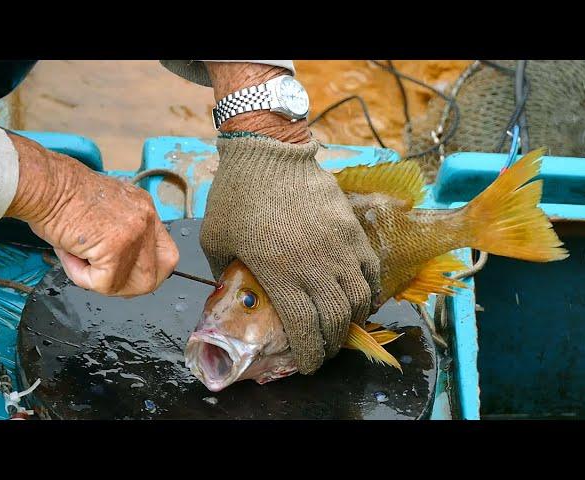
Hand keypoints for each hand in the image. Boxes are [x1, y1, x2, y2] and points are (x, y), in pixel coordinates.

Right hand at [5, 134, 178, 296]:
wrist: (41, 184)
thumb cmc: (58, 197)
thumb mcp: (101, 213)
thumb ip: (118, 236)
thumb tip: (118, 269)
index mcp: (144, 208)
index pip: (166, 253)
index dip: (146, 271)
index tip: (123, 274)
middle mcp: (146, 217)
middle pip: (159, 273)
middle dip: (129, 286)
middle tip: (101, 277)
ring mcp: (135, 231)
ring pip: (135, 284)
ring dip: (102, 281)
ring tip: (78, 258)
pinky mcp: (117, 246)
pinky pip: (105, 283)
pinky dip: (82, 276)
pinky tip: (69, 253)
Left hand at [201, 135, 380, 373]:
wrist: (267, 154)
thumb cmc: (236, 197)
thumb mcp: (215, 240)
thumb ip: (223, 273)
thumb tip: (232, 295)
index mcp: (278, 273)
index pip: (304, 328)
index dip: (308, 354)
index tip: (306, 365)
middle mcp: (314, 266)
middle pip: (334, 320)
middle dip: (330, 345)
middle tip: (323, 352)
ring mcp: (338, 247)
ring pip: (358, 299)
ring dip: (351, 322)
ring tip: (341, 328)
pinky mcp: (351, 230)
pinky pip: (370, 270)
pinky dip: (369, 292)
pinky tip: (361, 300)